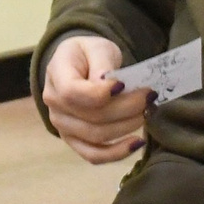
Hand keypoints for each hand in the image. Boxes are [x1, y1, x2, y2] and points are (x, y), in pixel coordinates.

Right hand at [43, 34, 147, 164]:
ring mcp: (62, 126)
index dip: (99, 93)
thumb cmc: (89, 54)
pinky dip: (117, 153)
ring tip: (147, 111)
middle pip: (91, 117)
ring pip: (96, 136)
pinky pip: (93, 155)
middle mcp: (54, 104)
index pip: (71, 92)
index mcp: (56, 74)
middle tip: (149, 96)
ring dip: (127, 126)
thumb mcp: (98, 47)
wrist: (80, 67)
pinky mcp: (74, 141)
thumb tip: (110, 86)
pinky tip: (137, 143)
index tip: (124, 85)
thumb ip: (102, 63)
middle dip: (126, 108)